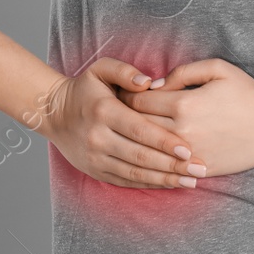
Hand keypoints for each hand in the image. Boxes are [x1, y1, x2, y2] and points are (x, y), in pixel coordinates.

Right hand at [35, 57, 206, 189]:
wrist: (55, 114)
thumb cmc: (86, 89)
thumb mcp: (101, 69)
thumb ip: (126, 71)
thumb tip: (149, 83)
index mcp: (104, 111)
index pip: (139, 130)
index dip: (164, 142)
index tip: (188, 150)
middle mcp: (98, 138)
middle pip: (140, 156)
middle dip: (172, 165)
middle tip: (198, 170)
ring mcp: (96, 158)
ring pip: (134, 173)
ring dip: (164, 179)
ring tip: (190, 182)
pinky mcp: (96, 171)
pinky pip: (125, 181)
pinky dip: (149, 184)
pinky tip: (169, 184)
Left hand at [117, 58, 253, 177]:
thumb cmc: (247, 93)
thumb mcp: (218, 69)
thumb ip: (183, 72)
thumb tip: (155, 84)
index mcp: (184, 103)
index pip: (138, 101)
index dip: (126, 96)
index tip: (122, 94)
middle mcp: (182, 130)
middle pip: (137, 126)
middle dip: (125, 118)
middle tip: (116, 114)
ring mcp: (189, 154)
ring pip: (147, 150)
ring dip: (135, 141)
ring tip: (129, 133)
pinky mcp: (197, 169)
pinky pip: (166, 167)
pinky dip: (154, 160)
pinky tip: (149, 153)